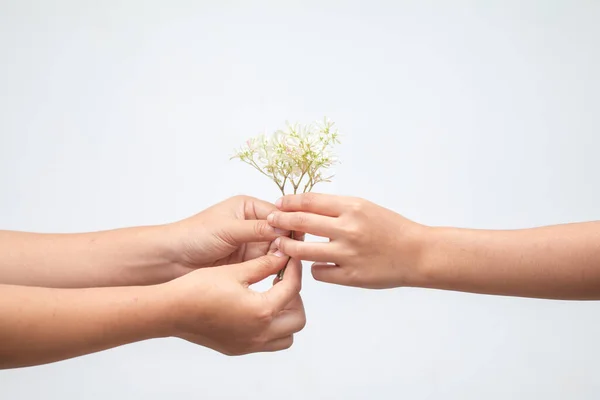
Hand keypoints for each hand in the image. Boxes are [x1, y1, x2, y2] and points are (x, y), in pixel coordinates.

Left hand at [163, 195, 292, 277]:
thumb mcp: (228, 229)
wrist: (172, 260)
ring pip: (278, 250)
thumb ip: (257, 230)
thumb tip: (284, 230)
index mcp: (249, 207)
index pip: (278, 214)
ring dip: (284, 257)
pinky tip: (281, 273)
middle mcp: (254, 224)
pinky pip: (269, 265)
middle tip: (296, 254)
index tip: (299, 236)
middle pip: (282, 233)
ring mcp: (252, 245)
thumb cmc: (194, 236)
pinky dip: (276, 268)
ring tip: (290, 265)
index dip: (290, 224)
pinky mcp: (249, 263)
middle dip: (289, 242)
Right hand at [163, 252, 305, 354]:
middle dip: (295, 297)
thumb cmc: (197, 289)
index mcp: (261, 311)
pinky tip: (256, 306)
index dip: (294, 269)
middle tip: (282, 280)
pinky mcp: (238, 348)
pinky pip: (267, 342)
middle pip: (297, 318)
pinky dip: (271, 327)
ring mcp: (249, 344)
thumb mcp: (235, 271)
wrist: (170, 310)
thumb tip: (282, 257)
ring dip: (286, 316)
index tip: (291, 259)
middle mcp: (259, 333)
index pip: (292, 289)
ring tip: (271, 295)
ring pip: (286, 336)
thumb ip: (264, 265)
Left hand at [266, 193, 428, 288]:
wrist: (417, 253)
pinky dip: (315, 268)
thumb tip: (304, 206)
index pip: (309, 201)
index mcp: (352, 207)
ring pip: (303, 251)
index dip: (289, 202)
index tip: (279, 204)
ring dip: (288, 247)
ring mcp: (348, 255)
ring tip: (282, 245)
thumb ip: (336, 208)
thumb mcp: (365, 208)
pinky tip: (318, 265)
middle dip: (280, 221)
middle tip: (270, 222)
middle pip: (301, 222)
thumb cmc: (390, 228)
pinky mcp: (350, 277)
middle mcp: (348, 229)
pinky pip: (319, 272)